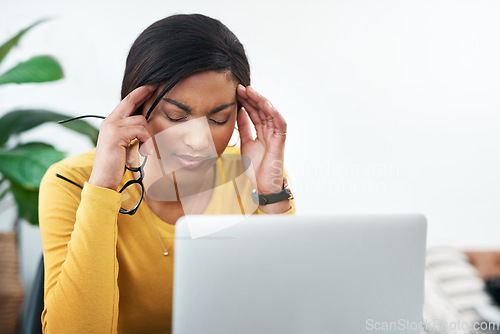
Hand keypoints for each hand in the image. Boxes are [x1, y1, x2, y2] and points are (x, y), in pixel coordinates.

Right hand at [88, 84, 156, 190]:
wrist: (104, 178)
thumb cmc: (116, 164)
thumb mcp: (124, 144)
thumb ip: (130, 132)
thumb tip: (145, 125)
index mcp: (110, 123)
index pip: (126, 103)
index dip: (138, 94)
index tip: (150, 87)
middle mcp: (109, 121)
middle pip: (130, 102)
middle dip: (144, 93)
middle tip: (155, 87)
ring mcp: (112, 127)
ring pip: (140, 120)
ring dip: (146, 135)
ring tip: (143, 148)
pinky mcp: (116, 134)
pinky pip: (140, 131)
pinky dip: (145, 141)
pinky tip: (142, 150)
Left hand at [236, 85, 289, 212]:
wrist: (263, 185)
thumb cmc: (256, 168)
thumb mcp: (246, 144)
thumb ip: (244, 129)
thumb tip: (239, 113)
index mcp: (261, 132)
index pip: (253, 113)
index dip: (245, 102)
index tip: (235, 92)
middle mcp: (269, 131)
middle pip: (261, 110)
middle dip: (251, 98)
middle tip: (239, 87)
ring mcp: (275, 135)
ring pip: (270, 113)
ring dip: (260, 101)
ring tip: (249, 91)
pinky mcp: (280, 141)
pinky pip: (279, 123)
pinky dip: (273, 112)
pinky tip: (264, 103)